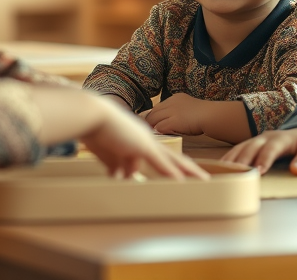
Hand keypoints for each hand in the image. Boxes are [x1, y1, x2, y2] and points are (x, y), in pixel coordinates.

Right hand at [80, 95, 208, 180]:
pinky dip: (172, 174)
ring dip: (187, 172)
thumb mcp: (108, 152)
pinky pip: (161, 163)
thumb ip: (116, 163)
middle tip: (202, 178)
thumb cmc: (97, 130)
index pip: (162, 155)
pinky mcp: (142, 147)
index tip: (184, 173)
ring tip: (202, 182)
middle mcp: (148, 140)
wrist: (93, 114)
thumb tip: (120, 176)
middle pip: (174, 157)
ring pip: (173, 161)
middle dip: (188, 169)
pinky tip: (183, 182)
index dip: (174, 164)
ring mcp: (147, 143)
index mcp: (141, 140)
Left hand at [144, 93, 209, 135]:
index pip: (159, 107)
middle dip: (150, 121)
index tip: (153, 123)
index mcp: (175, 98)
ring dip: (152, 127)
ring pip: (153, 120)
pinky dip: (158, 132)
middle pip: (153, 112)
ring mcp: (171, 112)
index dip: (155, 116)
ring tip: (151, 134)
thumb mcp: (189, 108)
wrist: (211, 115)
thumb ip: (179, 112)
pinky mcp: (173, 121)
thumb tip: (170, 121)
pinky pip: (159, 127)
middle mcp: (171, 102)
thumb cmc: (205, 115)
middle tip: (148, 130)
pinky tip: (160, 136)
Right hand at [221, 126, 296, 174]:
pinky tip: (220, 168)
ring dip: (232, 159)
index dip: (264, 159)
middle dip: (243, 160)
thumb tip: (296, 170)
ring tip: (222, 172)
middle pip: (252, 147)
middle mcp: (267, 137)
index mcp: (283, 138)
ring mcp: (258, 139)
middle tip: (235, 175)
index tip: (258, 172)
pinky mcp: (253, 144)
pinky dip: (229, 158)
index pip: (271, 148)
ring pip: (241, 147)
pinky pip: (238, 150)